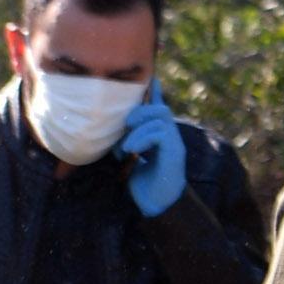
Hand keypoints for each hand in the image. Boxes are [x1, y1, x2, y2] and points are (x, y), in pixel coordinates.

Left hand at [118, 93, 186, 216]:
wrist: (158, 206)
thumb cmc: (143, 184)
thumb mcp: (130, 159)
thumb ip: (126, 143)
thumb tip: (108, 132)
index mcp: (159, 136)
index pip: (158, 108)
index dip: (155, 92)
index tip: (152, 77)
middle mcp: (170, 136)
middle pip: (160, 108)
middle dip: (140, 111)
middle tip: (126, 126)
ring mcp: (175, 143)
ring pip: (160, 117)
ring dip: (138, 128)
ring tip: (125, 147)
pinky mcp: (175, 152)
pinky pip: (160, 132)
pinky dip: (142, 138)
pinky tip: (132, 151)